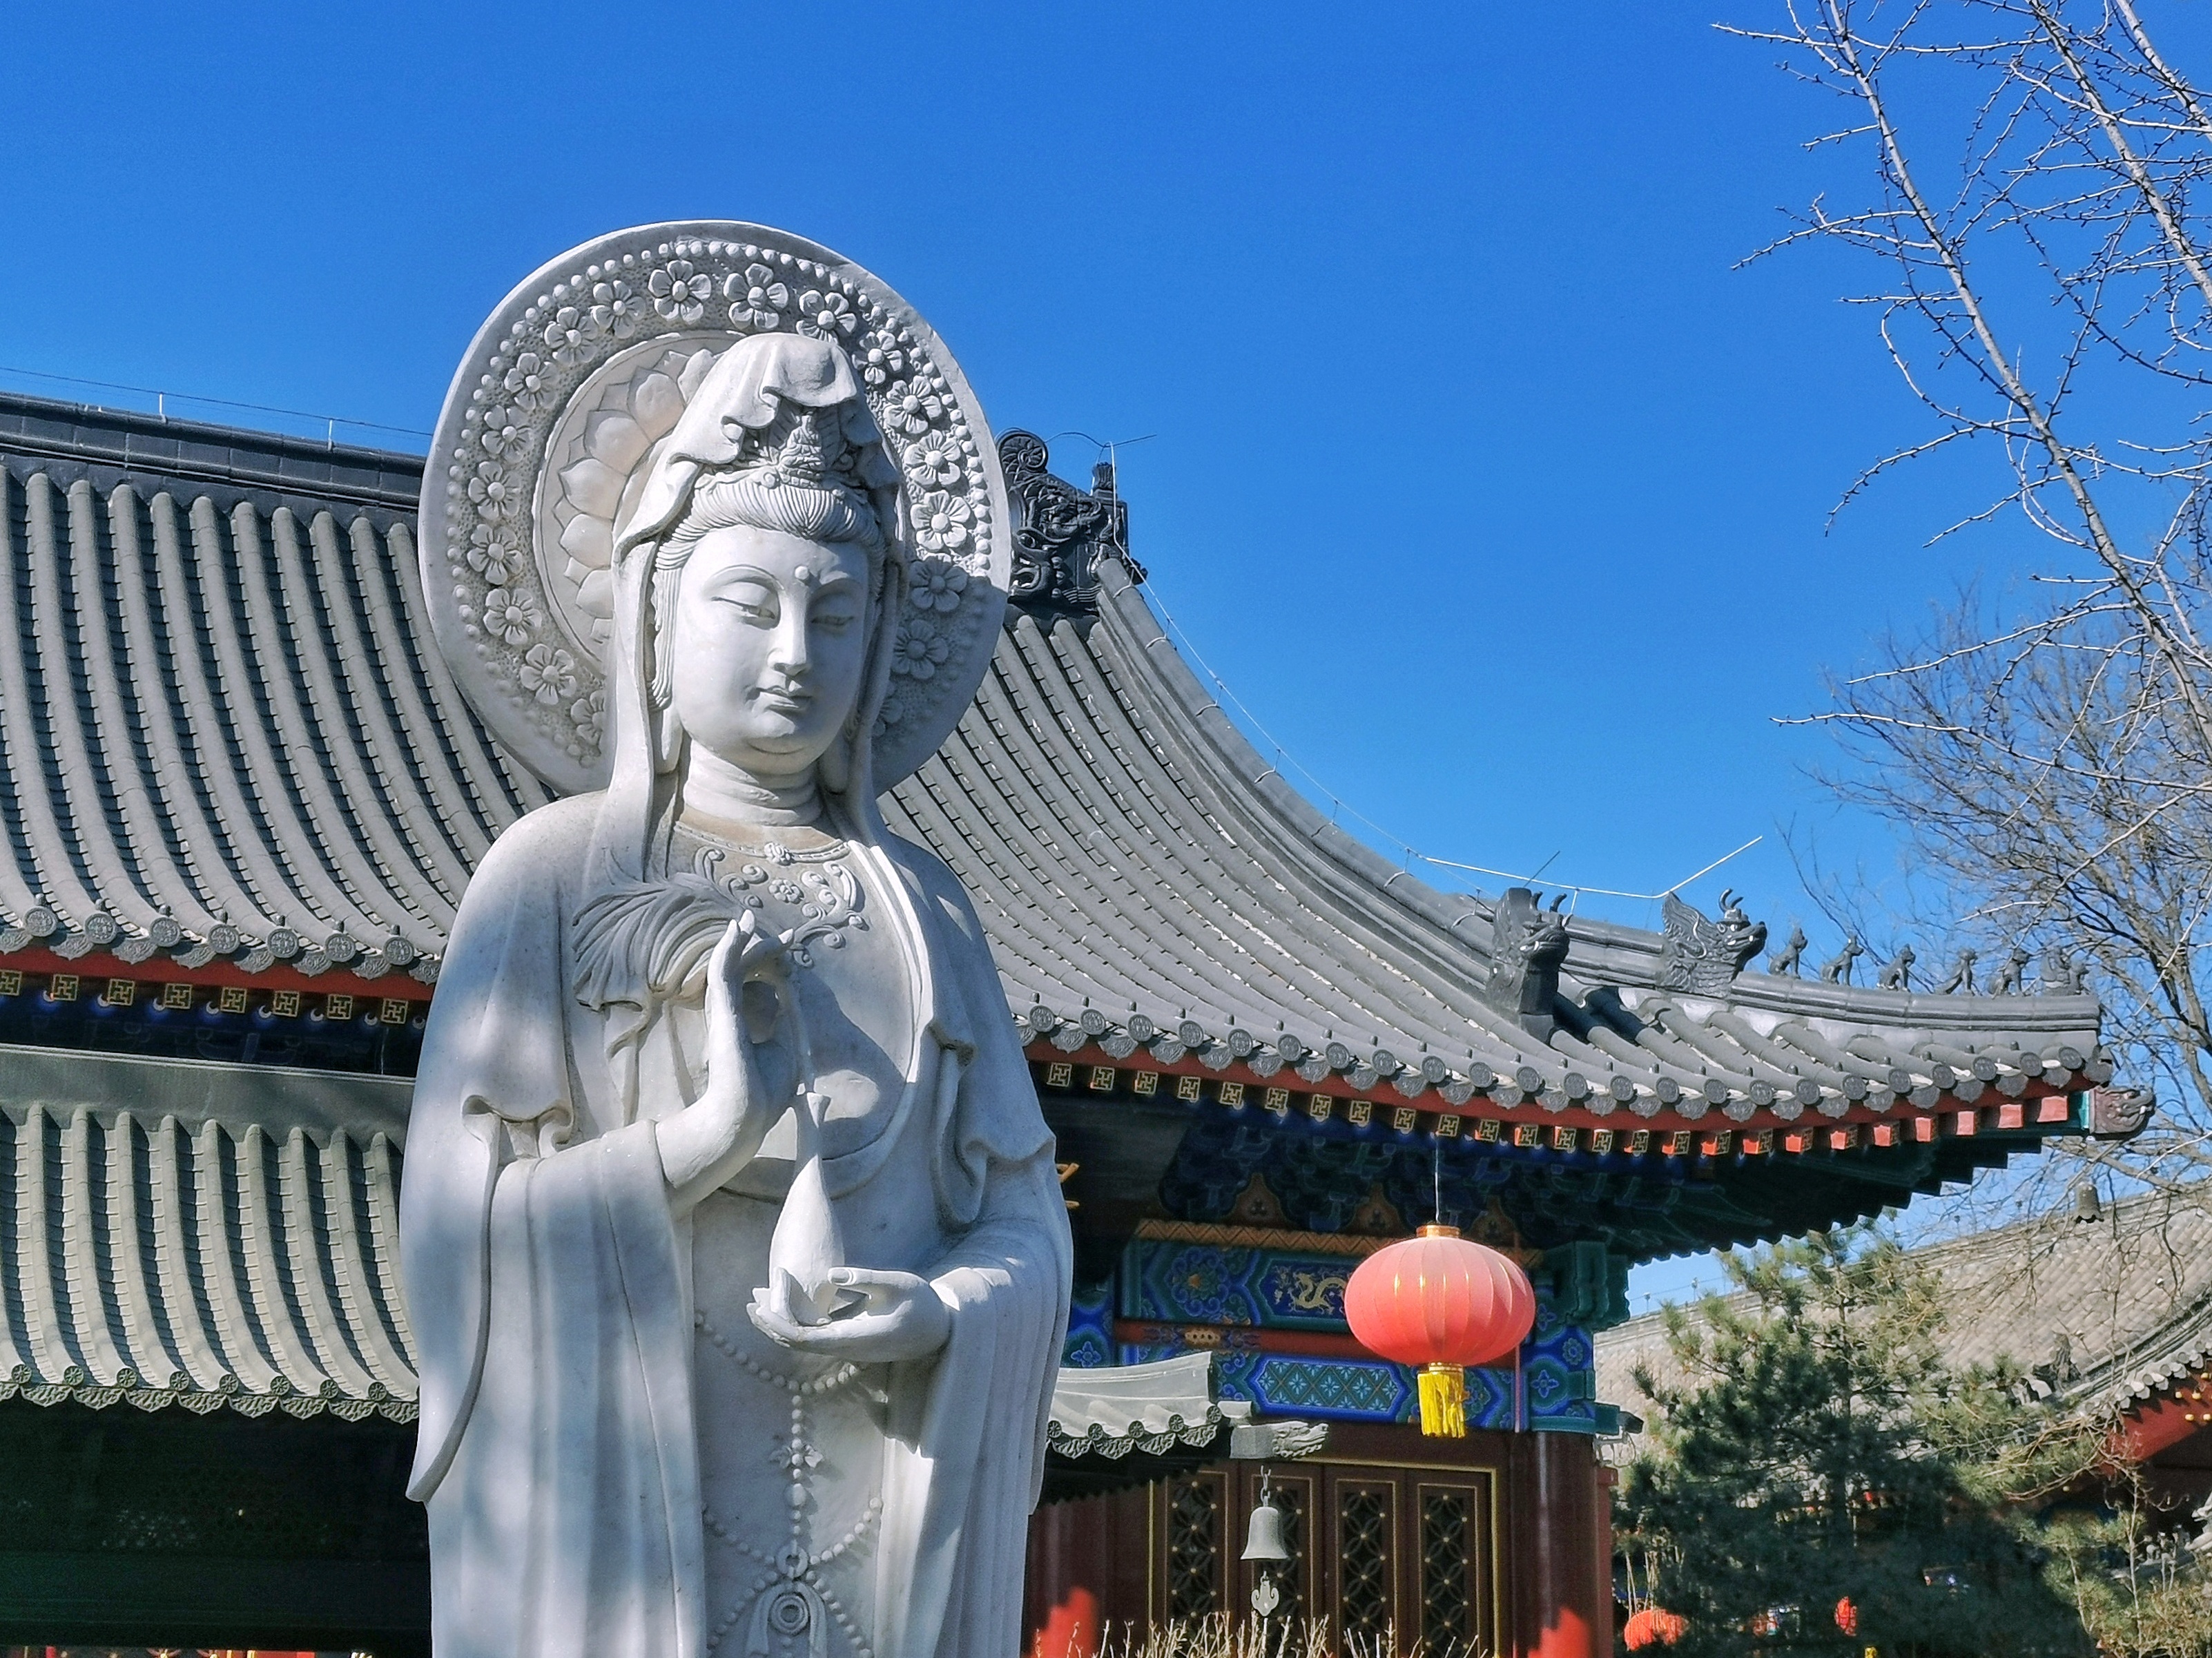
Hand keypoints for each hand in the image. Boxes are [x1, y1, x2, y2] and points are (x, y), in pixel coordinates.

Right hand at [657, 915, 789, 1204]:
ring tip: (749, 917)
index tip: (793, 948)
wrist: (747, 1116)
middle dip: (761, 949)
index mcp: (743, 1024)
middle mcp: (730, 1015)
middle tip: (786, 934)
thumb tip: (787, 998)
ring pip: (727, 966)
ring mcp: (724, 1013)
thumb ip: (781, 1022)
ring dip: (739, 940)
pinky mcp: (722, 1012)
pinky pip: (722, 973)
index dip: (772, 963)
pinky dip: (728, 948)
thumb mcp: (783, 1048)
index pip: (754, 984)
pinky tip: (737, 929)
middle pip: (742, 972)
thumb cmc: (764, 1091)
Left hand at [747, 1268, 952, 1362]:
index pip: (804, 1338)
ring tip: (760, 1298)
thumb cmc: (922, 1303)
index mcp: (853, 1337)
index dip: (779, 1324)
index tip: (762, 1306)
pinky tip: (788, 1305)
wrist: (940, 1330)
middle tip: (751, 1298)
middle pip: (796, 1342)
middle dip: (770, 1323)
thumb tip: (833, 1273)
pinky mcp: (849, 1341)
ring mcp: (846, 1347)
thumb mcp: (898, 1283)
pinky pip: (815, 1336)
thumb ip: (866, 1278)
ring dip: (780, 1322)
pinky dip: (796, 1321)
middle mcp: (845, 1348)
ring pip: (803, 1340)